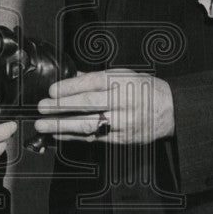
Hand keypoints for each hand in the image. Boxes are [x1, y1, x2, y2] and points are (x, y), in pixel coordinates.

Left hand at [34, 68, 173, 143]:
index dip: (71, 87)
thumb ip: (97, 77)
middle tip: (42, 107)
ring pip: (89, 125)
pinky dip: (74, 136)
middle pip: (89, 104)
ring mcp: (123, 122)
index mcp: (123, 82)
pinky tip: (58, 134)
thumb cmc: (144, 89)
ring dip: (63, 125)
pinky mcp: (122, 138)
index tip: (52, 90)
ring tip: (44, 124)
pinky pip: (94, 138)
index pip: (93, 83)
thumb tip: (70, 77)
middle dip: (62, 106)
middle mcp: (123, 102)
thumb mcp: (124, 74)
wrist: (170, 110)